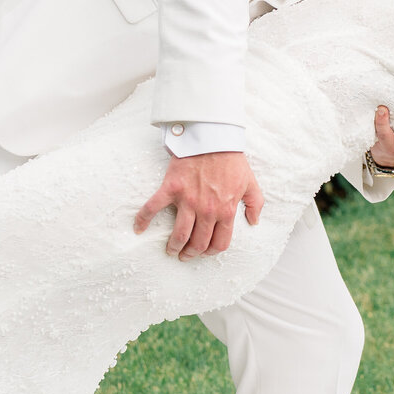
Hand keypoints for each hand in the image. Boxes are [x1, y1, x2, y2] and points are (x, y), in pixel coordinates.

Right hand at [133, 150, 262, 258]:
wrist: (213, 138)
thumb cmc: (232, 160)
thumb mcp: (251, 183)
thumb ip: (255, 204)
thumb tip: (254, 221)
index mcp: (226, 211)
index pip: (219, 243)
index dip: (211, 252)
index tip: (204, 253)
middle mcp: (207, 210)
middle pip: (198, 243)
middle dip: (191, 254)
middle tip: (185, 255)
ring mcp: (188, 201)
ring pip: (179, 234)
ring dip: (174, 246)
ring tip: (170, 250)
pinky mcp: (171, 189)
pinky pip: (153, 208)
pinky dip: (143, 220)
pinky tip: (138, 229)